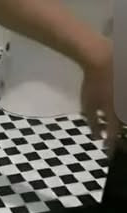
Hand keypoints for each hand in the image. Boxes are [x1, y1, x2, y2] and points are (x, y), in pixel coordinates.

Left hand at [80, 40, 121, 155]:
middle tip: (119, 145)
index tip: (109, 154)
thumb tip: (97, 137)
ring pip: (125, 119)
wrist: (104, 58)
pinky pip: (125, 109)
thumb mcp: (88, 105)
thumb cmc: (93, 83)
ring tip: (117, 131)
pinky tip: (118, 117)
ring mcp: (126, 101)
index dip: (111, 147)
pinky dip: (121, 115)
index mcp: (113, 114)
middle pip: (125, 130)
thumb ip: (93, 123)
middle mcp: (124, 110)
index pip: (114, 137)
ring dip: (122, 128)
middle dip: (122, 141)